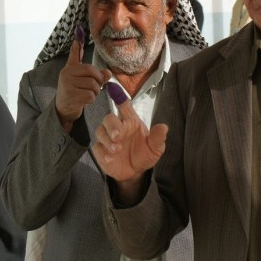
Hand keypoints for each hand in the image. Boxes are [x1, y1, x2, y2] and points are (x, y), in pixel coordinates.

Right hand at [55, 25, 110, 131]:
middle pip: (92, 73)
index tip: (79, 30)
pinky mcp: (71, 96)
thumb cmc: (74, 92)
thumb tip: (108, 73)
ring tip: (87, 94)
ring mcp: (67, 85)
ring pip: (93, 85)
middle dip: (97, 82)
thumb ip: (94, 74)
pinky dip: (91, 99)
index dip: (79, 47)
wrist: (63, 109)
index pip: (78, 57)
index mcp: (69, 68)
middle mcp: (66, 74)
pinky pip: (91, 95)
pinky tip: (84, 100)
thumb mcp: (82, 81)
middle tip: (94, 87)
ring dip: (95, 92)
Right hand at [92, 82, 166, 204]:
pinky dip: (103, 152)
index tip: (113, 88)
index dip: (119, 97)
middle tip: (117, 136)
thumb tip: (164, 127)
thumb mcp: (155, 148)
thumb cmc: (145, 154)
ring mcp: (107, 139)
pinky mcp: (101, 151)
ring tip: (117, 149)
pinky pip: (97, 148)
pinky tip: (110, 158)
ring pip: (100, 131)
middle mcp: (118, 127)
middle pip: (108, 118)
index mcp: (131, 122)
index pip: (124, 106)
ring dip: (107, 139)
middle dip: (111, 126)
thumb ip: (158, 138)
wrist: (135, 172)